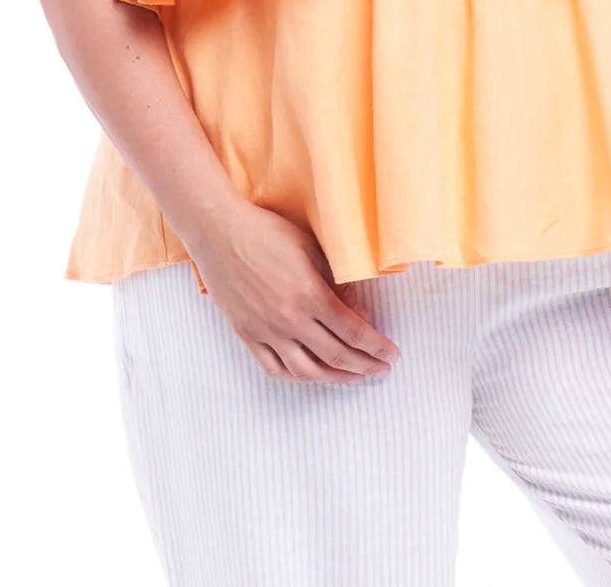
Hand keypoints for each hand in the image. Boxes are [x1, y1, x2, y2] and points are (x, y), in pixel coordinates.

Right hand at [186, 202, 402, 385]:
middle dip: (365, 365)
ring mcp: (266, 331)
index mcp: (309, 295)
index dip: (376, 346)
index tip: (392, 354)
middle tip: (382, 370)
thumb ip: (336, 281)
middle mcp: (289, 320)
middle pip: (336, 355)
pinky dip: (297, 377)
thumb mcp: (310, 248)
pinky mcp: (247, 335)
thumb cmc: (266, 231)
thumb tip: (357, 311)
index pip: (353, 331)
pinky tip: (312, 375)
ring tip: (355, 378)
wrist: (219, 232)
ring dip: (335, 378)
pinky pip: (274, 369)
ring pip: (307, 371)